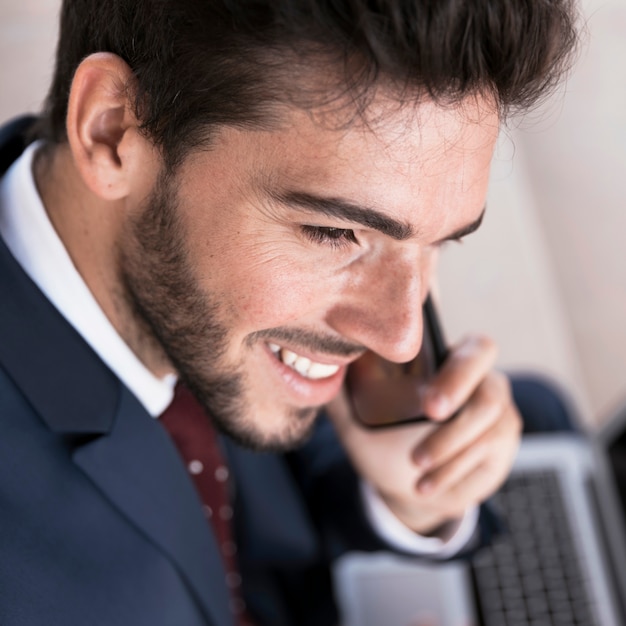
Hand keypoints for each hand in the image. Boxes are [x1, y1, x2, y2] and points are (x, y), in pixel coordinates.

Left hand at [326, 334, 521, 534]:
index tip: (429, 406)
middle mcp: (484, 383)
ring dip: (447, 452)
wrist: (409, 486)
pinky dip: (452, 473)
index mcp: (452, 362)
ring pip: (486, 430)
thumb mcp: (359, 422)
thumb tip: (320, 372)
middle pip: (492, 389)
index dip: (458, 374)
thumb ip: (342, 397)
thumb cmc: (386, 444)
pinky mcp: (504, 446)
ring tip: (415, 468)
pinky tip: (426, 485)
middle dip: (460, 416)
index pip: (477, 349)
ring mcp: (500, 415)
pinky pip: (486, 457)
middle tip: (424, 440)